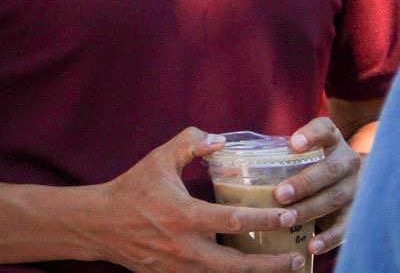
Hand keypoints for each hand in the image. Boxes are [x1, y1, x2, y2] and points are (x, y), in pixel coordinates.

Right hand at [93, 128, 306, 271]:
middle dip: (271, 264)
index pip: (234, 220)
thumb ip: (190, 144)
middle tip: (299, 255)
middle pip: (237, 265)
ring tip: (285, 269)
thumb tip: (220, 139)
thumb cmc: (132, 189)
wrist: (100, 224)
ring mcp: (179, 267)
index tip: (289, 216)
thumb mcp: (159, 160)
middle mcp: (186, 247)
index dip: (265, 220)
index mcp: (185, 216)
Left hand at [272, 118, 362, 256]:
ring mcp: (354, 187)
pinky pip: (345, 227)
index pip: (325, 130)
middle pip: (330, 170)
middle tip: (280, 194)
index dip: (312, 135)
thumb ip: (269, 150)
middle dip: (305, 183)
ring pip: (335, 198)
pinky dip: (329, 238)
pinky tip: (311, 246)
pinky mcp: (355, 213)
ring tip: (285, 219)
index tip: (294, 144)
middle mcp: (346, 161)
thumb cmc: (307, 163)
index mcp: (331, 139)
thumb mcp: (297, 151)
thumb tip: (216, 148)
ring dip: (309, 210)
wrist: (345, 179)